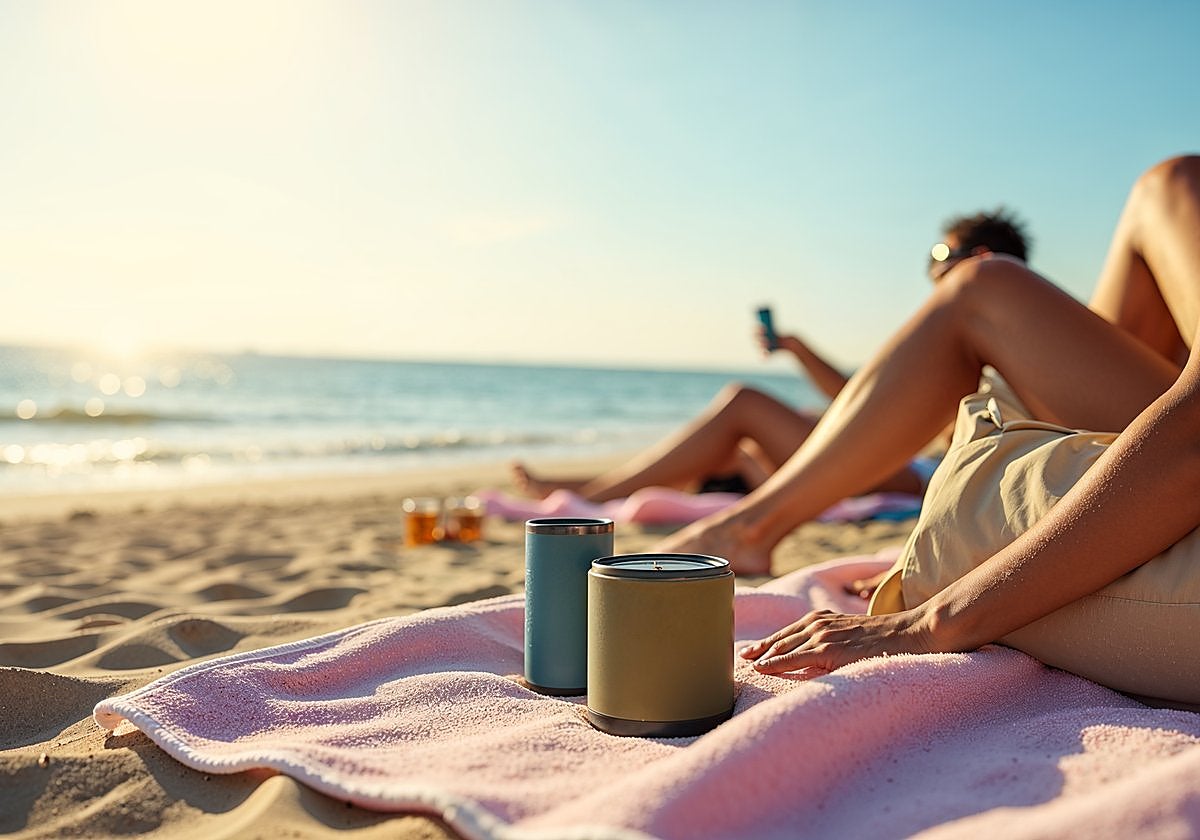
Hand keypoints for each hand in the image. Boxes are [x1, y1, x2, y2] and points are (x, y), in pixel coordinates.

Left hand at [738, 608, 938, 674]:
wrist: (911, 633)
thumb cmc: (887, 640)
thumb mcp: (852, 636)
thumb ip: (833, 643)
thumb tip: (816, 660)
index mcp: (823, 618)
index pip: (788, 632)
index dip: (768, 642)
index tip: (752, 651)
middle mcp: (818, 623)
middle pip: (780, 638)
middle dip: (760, 648)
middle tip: (741, 657)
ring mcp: (823, 635)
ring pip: (783, 647)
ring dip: (762, 656)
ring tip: (746, 665)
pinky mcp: (829, 649)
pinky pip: (795, 657)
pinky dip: (775, 662)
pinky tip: (761, 667)